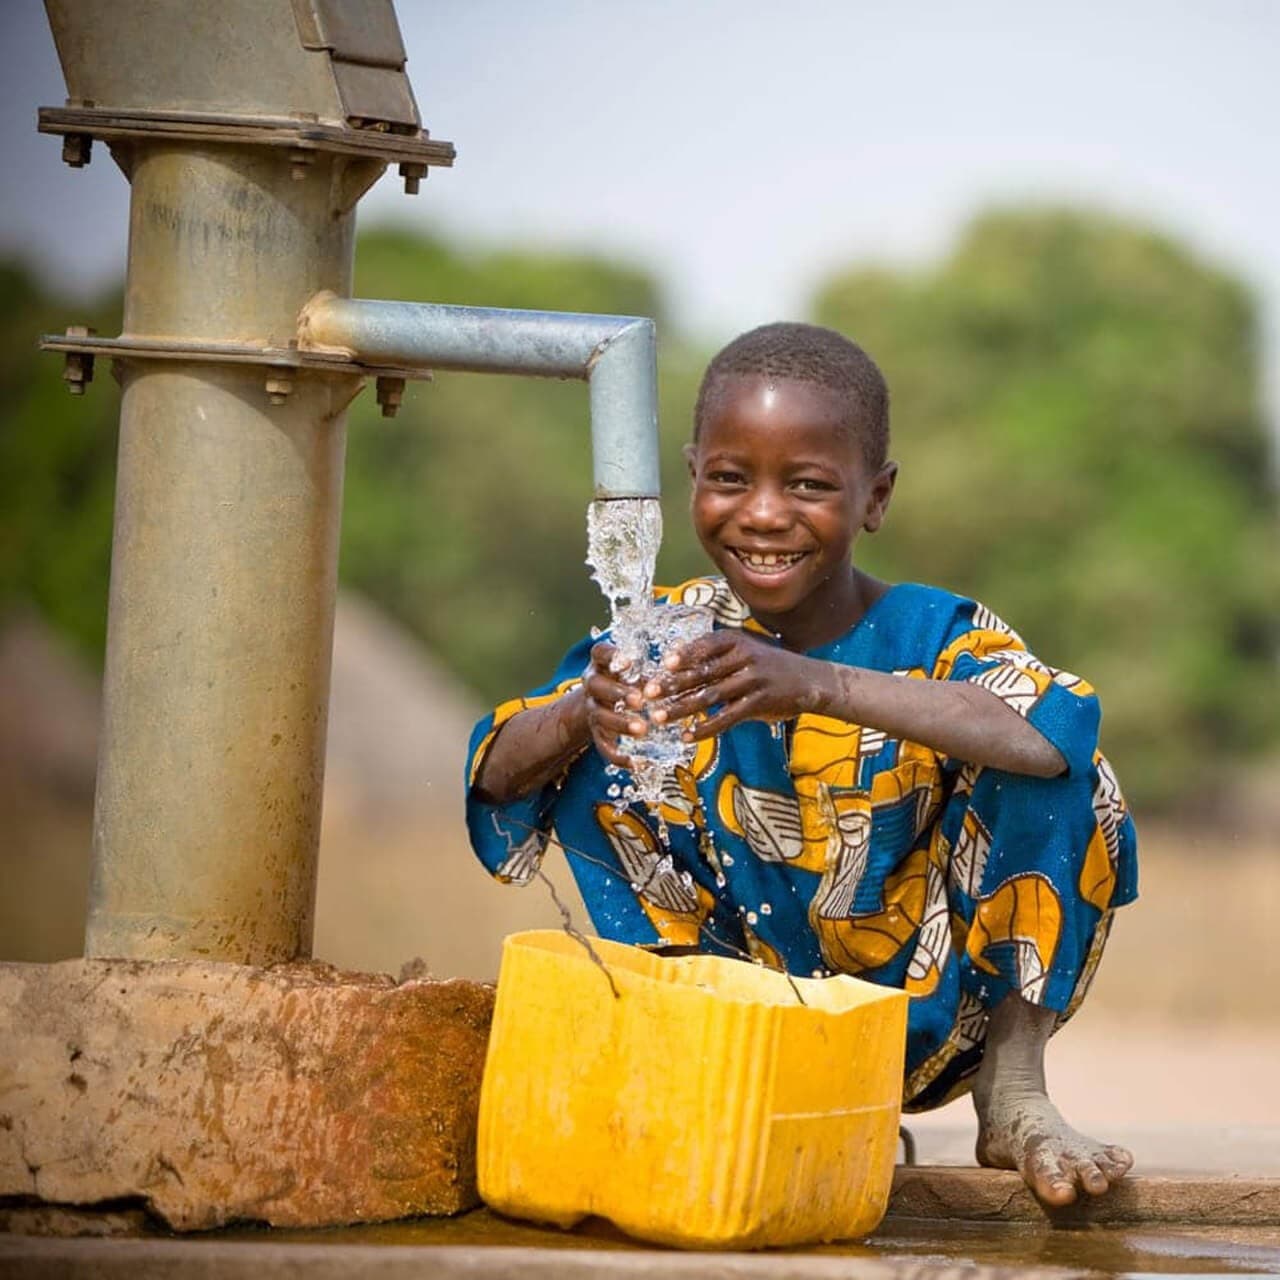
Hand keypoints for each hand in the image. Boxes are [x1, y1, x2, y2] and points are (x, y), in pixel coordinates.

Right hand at [582, 641, 650, 767]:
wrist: (602, 701)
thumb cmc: (630, 678)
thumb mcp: (639, 668)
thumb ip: (656, 665)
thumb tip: (684, 656)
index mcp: (603, 663)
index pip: (600, 653)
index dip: (612, 656)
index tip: (628, 662)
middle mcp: (593, 684)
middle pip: (597, 686)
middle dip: (618, 693)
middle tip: (640, 700)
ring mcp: (593, 709)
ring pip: (600, 717)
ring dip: (620, 724)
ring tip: (643, 729)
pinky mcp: (597, 733)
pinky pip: (604, 747)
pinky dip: (618, 757)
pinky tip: (637, 762)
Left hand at [642, 631, 821, 740]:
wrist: (811, 681)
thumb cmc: (770, 666)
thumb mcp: (747, 650)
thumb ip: (717, 657)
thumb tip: (677, 668)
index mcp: (738, 640)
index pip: (704, 646)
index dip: (683, 656)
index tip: (662, 666)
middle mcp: (744, 657)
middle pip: (701, 672)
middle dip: (672, 684)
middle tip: (648, 694)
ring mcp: (752, 680)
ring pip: (709, 696)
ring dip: (681, 708)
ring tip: (660, 718)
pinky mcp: (759, 703)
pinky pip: (726, 717)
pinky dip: (705, 728)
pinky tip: (688, 736)